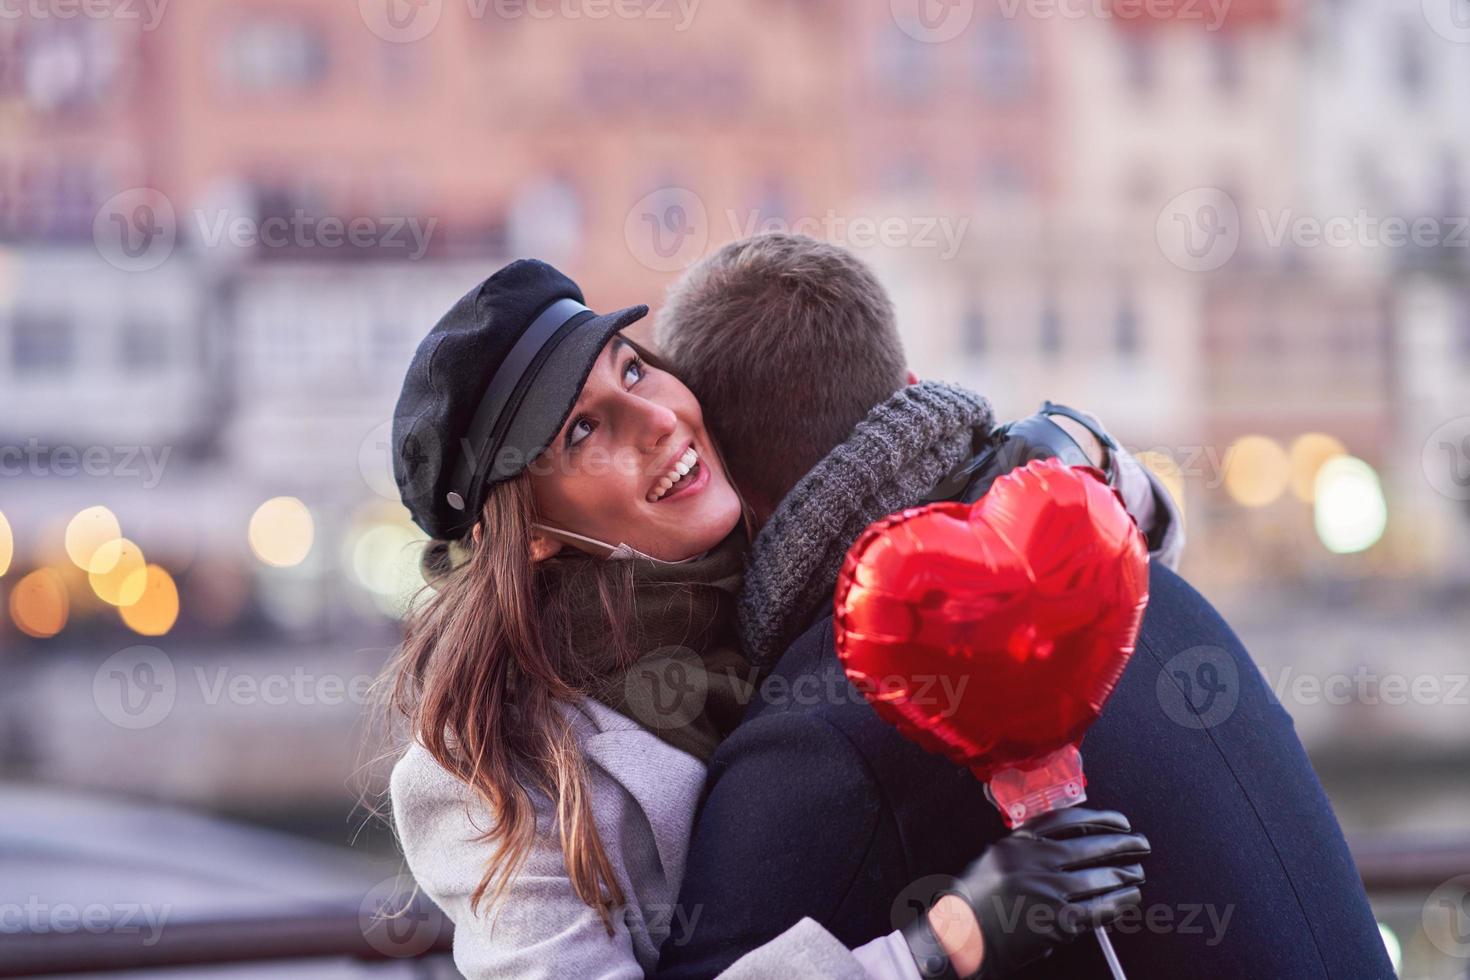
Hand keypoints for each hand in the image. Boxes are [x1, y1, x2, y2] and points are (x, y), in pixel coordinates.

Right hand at [905, 807, 1148, 978]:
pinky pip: (1099, 908)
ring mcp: (1049, 890)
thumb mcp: (993, 860)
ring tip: (1137, 873)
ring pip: (1099, 876)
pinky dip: (1118, 902)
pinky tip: (1129, 898)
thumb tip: (1066, 850)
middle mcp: (1034, 860)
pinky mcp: (1059, 919)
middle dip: (1123, 843)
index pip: (1067, 819)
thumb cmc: (973, 903)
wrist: (963, 937)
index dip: (1100, 818)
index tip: (1117, 821)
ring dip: (1125, 874)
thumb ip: (1025, 850)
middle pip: (1090, 844)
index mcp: (1016, 841)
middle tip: (1140, 843)